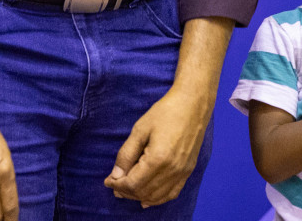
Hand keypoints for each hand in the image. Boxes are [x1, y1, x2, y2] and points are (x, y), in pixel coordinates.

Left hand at [105, 86, 212, 207]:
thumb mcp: (140, 129)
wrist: (193, 103)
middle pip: (144, 192)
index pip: (133, 183)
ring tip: (127, 190)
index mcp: (158, 159)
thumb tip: (116, 175)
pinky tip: (147, 199)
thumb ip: (127, 154)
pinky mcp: (188, 170)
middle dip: (126, 192)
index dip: (117, 185)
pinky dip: (158, 199)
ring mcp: (182, 172)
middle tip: (114, 185)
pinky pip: (172, 193)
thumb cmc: (165, 112)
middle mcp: (172, 170)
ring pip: (157, 196)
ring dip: (139, 196)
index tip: (107, 180)